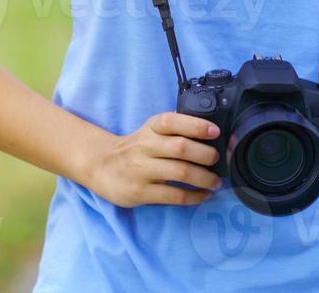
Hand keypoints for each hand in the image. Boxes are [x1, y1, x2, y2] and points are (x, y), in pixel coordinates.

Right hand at [82, 112, 222, 207]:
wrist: (101, 165)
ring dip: (205, 178)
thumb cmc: (136, 148)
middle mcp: (145, 147)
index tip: (215, 132)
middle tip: (217, 160)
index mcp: (150, 129)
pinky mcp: (141, 192)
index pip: (172, 122)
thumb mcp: (150, 132)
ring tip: (215, 181)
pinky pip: (174, 196)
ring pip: (181, 173)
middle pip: (180, 148)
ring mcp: (141, 170)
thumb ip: (174, 130)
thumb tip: (210, 131)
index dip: (195, 125)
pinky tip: (203, 195)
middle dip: (205, 155)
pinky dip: (194, 197)